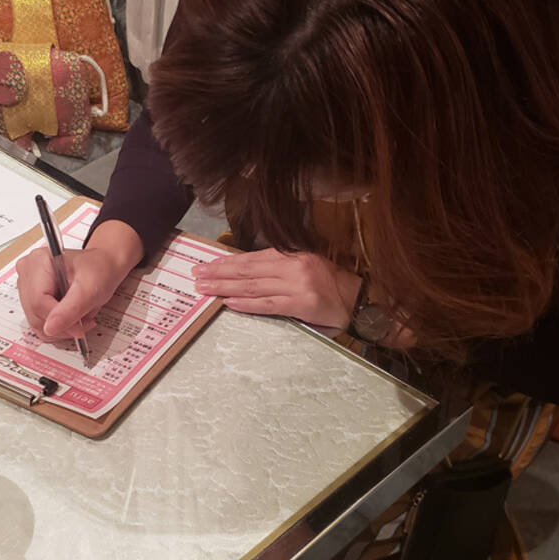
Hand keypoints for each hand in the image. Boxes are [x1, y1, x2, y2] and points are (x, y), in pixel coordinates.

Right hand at [15, 220, 142, 340]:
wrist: (103, 265)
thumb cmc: (98, 270)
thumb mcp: (90, 289)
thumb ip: (70, 309)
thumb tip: (50, 328)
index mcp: (39, 261)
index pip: (38, 302)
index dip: (58, 321)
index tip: (79, 329)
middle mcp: (28, 270)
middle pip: (34, 313)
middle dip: (61, 325)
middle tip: (83, 323)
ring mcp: (27, 283)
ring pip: (35, 320)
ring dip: (59, 328)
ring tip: (79, 318)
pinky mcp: (30, 295)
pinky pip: (37, 320)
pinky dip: (55, 326)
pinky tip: (70, 317)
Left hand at [192, 248, 363, 331]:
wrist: (362, 300)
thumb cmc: (333, 286)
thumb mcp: (307, 268)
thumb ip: (281, 270)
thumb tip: (248, 276)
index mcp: (292, 255)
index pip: (252, 258)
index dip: (227, 262)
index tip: (207, 264)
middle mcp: (293, 266)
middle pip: (248, 270)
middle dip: (219, 273)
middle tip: (197, 275)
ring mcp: (297, 284)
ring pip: (253, 286)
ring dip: (226, 288)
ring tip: (205, 289)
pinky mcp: (301, 304)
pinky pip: (269, 304)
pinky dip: (247, 304)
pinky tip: (229, 303)